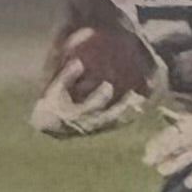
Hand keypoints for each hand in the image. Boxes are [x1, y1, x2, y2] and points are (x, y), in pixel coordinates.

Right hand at [29, 58, 147, 137]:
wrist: (51, 123)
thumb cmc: (53, 102)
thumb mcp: (55, 89)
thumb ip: (66, 76)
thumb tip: (78, 62)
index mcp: (74, 115)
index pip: (89, 108)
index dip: (99, 98)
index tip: (109, 86)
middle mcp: (86, 124)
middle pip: (106, 118)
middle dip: (119, 108)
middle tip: (131, 97)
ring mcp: (94, 128)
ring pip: (113, 123)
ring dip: (127, 113)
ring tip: (140, 102)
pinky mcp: (100, 129)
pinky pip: (116, 124)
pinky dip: (127, 117)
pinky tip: (138, 107)